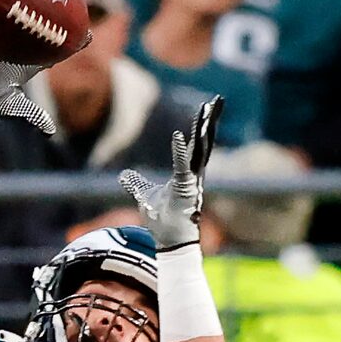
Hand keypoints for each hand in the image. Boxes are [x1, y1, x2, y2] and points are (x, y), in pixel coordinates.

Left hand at [120, 94, 222, 249]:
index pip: (194, 145)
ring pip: (199, 149)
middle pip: (202, 142)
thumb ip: (137, 183)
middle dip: (209, 121)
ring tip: (207, 109)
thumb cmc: (162, 221)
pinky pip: (182, 166)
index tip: (206, 109)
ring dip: (202, 129)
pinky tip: (178, 136)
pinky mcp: (186, 189)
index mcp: (186, 173)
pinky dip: (180, 151)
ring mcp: (192, 181)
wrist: (167, 241)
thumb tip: (124, 175)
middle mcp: (193, 174)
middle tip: (216, 100)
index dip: (199, 127)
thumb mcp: (144, 196)